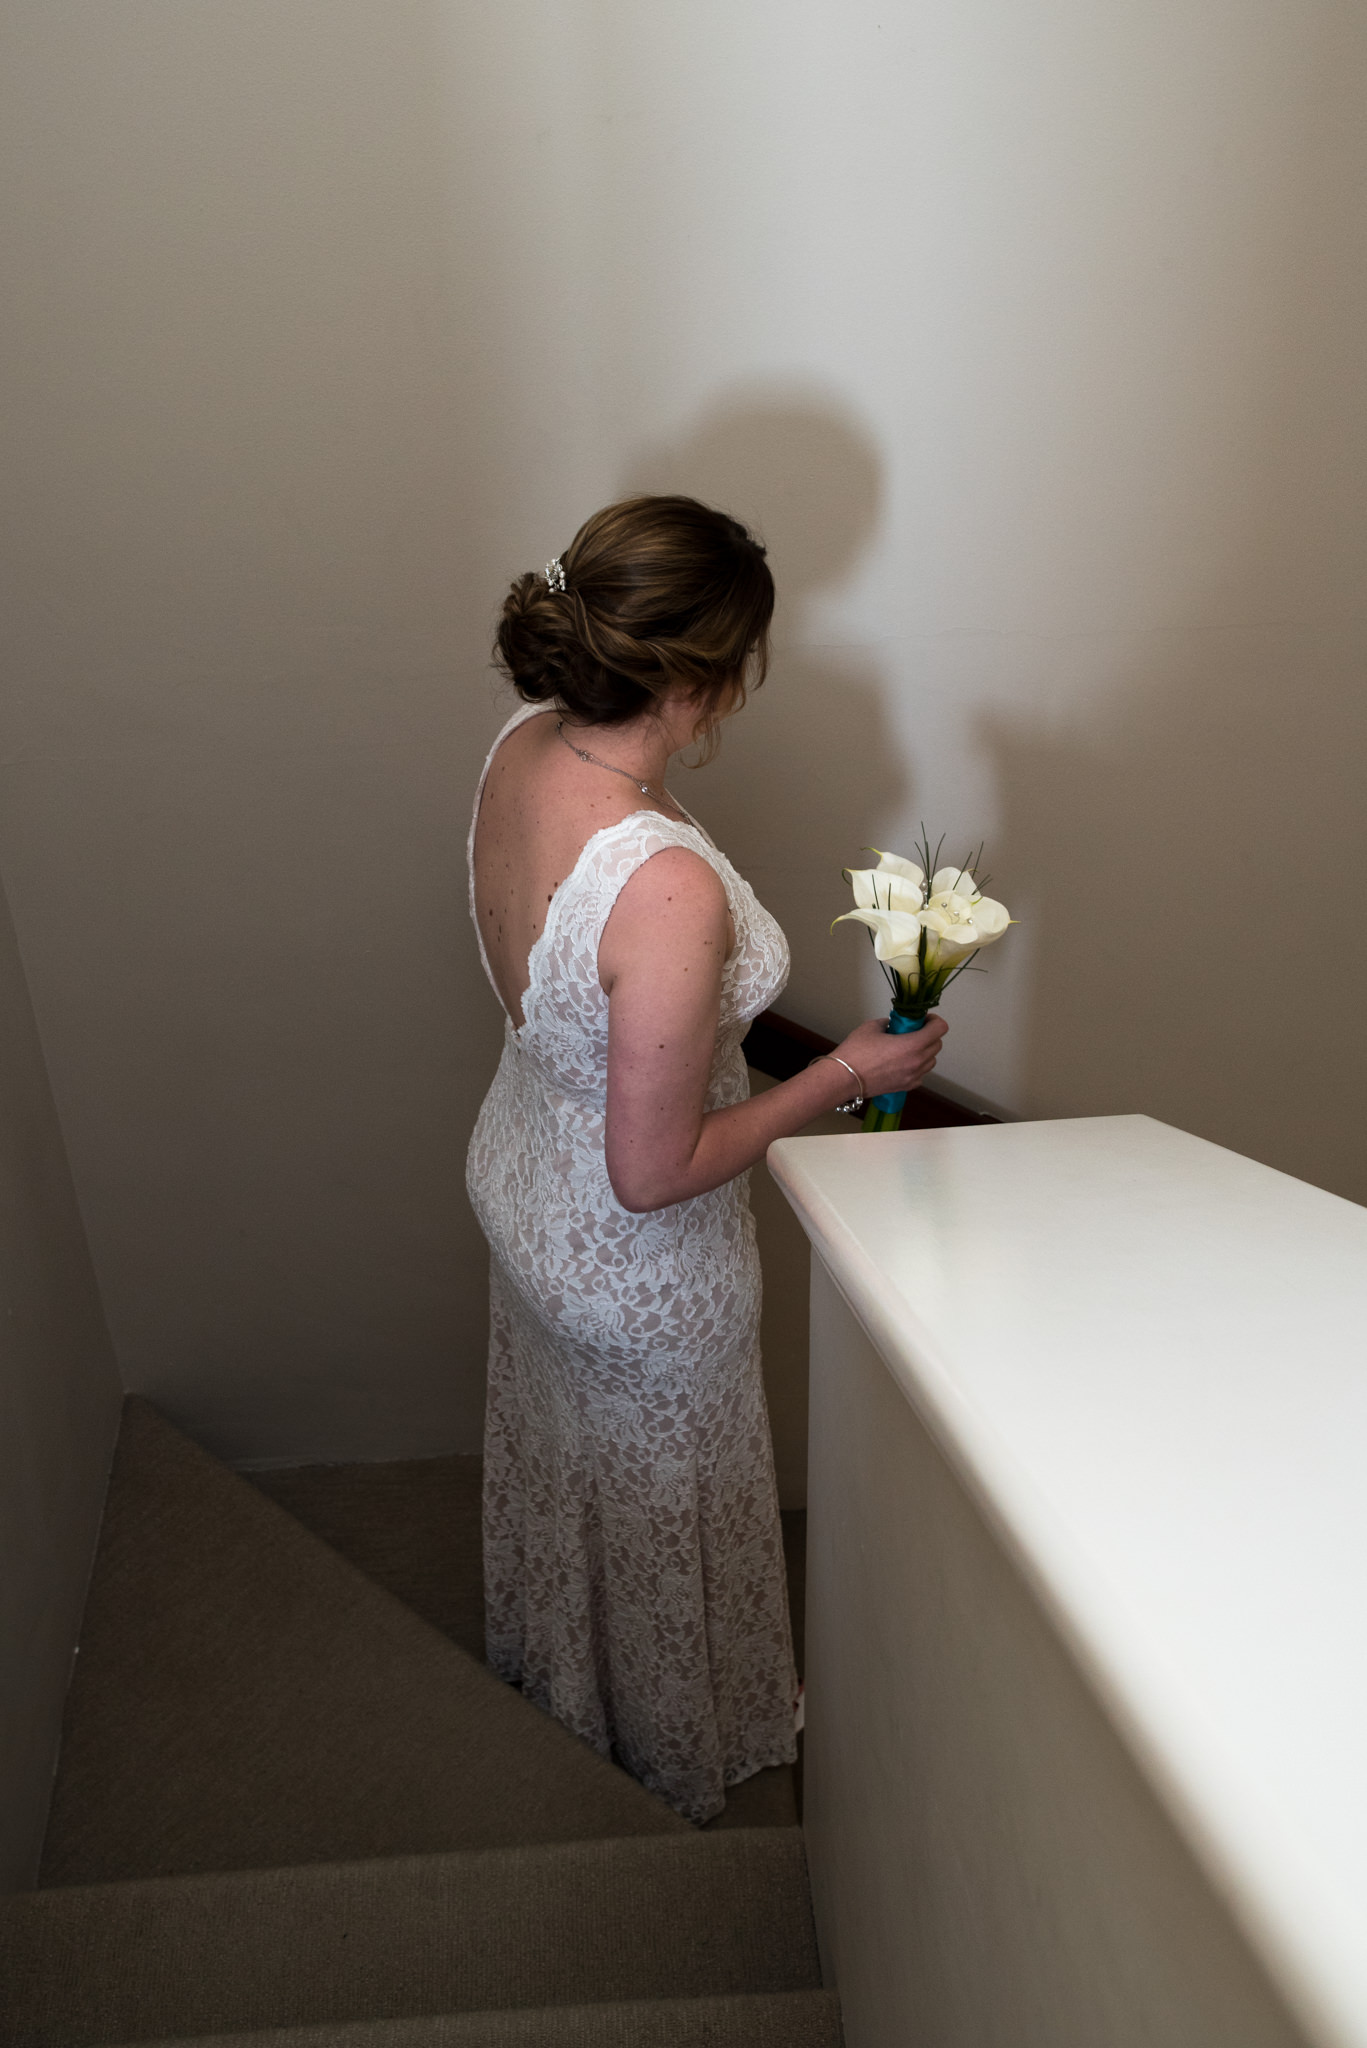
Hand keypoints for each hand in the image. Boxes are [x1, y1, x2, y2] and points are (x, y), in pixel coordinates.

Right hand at [833, 1013, 947, 1099]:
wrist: (843, 1078)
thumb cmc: (855, 1052)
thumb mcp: (871, 1027)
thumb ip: (888, 1023)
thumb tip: (894, 1025)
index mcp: (912, 1044)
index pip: (940, 1029)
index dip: (934, 1021)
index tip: (924, 1019)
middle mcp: (917, 1061)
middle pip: (937, 1045)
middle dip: (929, 1035)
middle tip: (914, 1031)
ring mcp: (913, 1076)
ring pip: (931, 1061)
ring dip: (925, 1051)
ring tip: (908, 1047)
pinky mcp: (906, 1087)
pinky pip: (921, 1074)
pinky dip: (917, 1066)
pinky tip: (902, 1062)